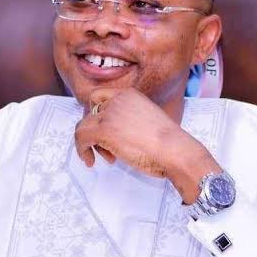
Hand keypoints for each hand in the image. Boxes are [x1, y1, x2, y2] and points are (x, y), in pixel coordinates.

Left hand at [74, 87, 221, 202]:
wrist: (175, 150)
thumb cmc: (168, 143)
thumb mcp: (147, 121)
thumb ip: (129, 120)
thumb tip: (116, 133)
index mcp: (129, 95)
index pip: (100, 97)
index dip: (97, 115)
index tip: (103, 132)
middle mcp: (117, 100)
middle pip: (90, 112)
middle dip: (96, 132)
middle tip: (108, 150)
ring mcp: (109, 114)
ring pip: (83, 125)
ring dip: (90, 143)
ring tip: (106, 158)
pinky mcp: (104, 129)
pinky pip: (81, 137)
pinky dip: (82, 150)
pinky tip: (90, 162)